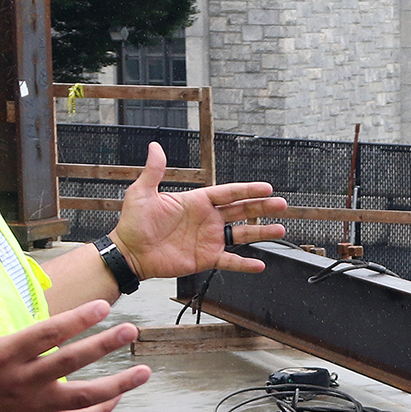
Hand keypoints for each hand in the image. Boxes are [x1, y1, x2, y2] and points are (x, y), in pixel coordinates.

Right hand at [0, 266, 149, 411]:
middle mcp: (23, 380)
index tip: (103, 306)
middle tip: (132, 330)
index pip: (48, 333)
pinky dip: (100, 411)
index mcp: (4, 354)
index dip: (78, 319)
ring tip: (146, 371)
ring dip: (118, 385)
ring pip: (84, 396)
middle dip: (105, 345)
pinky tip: (118, 397)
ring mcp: (33, 404)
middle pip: (73, 361)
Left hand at [111, 143, 289, 278]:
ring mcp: (208, 239)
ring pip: (241, 234)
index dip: (247, 190)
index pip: (228, 193)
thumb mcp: (142, 193)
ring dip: (261, 232)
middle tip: (281, 204)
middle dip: (262, 207)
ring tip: (280, 228)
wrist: (129, 253)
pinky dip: (244, 264)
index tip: (266, 188)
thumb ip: (154, 171)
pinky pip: (229, 261)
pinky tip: (259, 264)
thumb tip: (155, 146)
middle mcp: (207, 219)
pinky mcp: (205, 258)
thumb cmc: (133, 223)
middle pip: (241, 211)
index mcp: (196, 202)